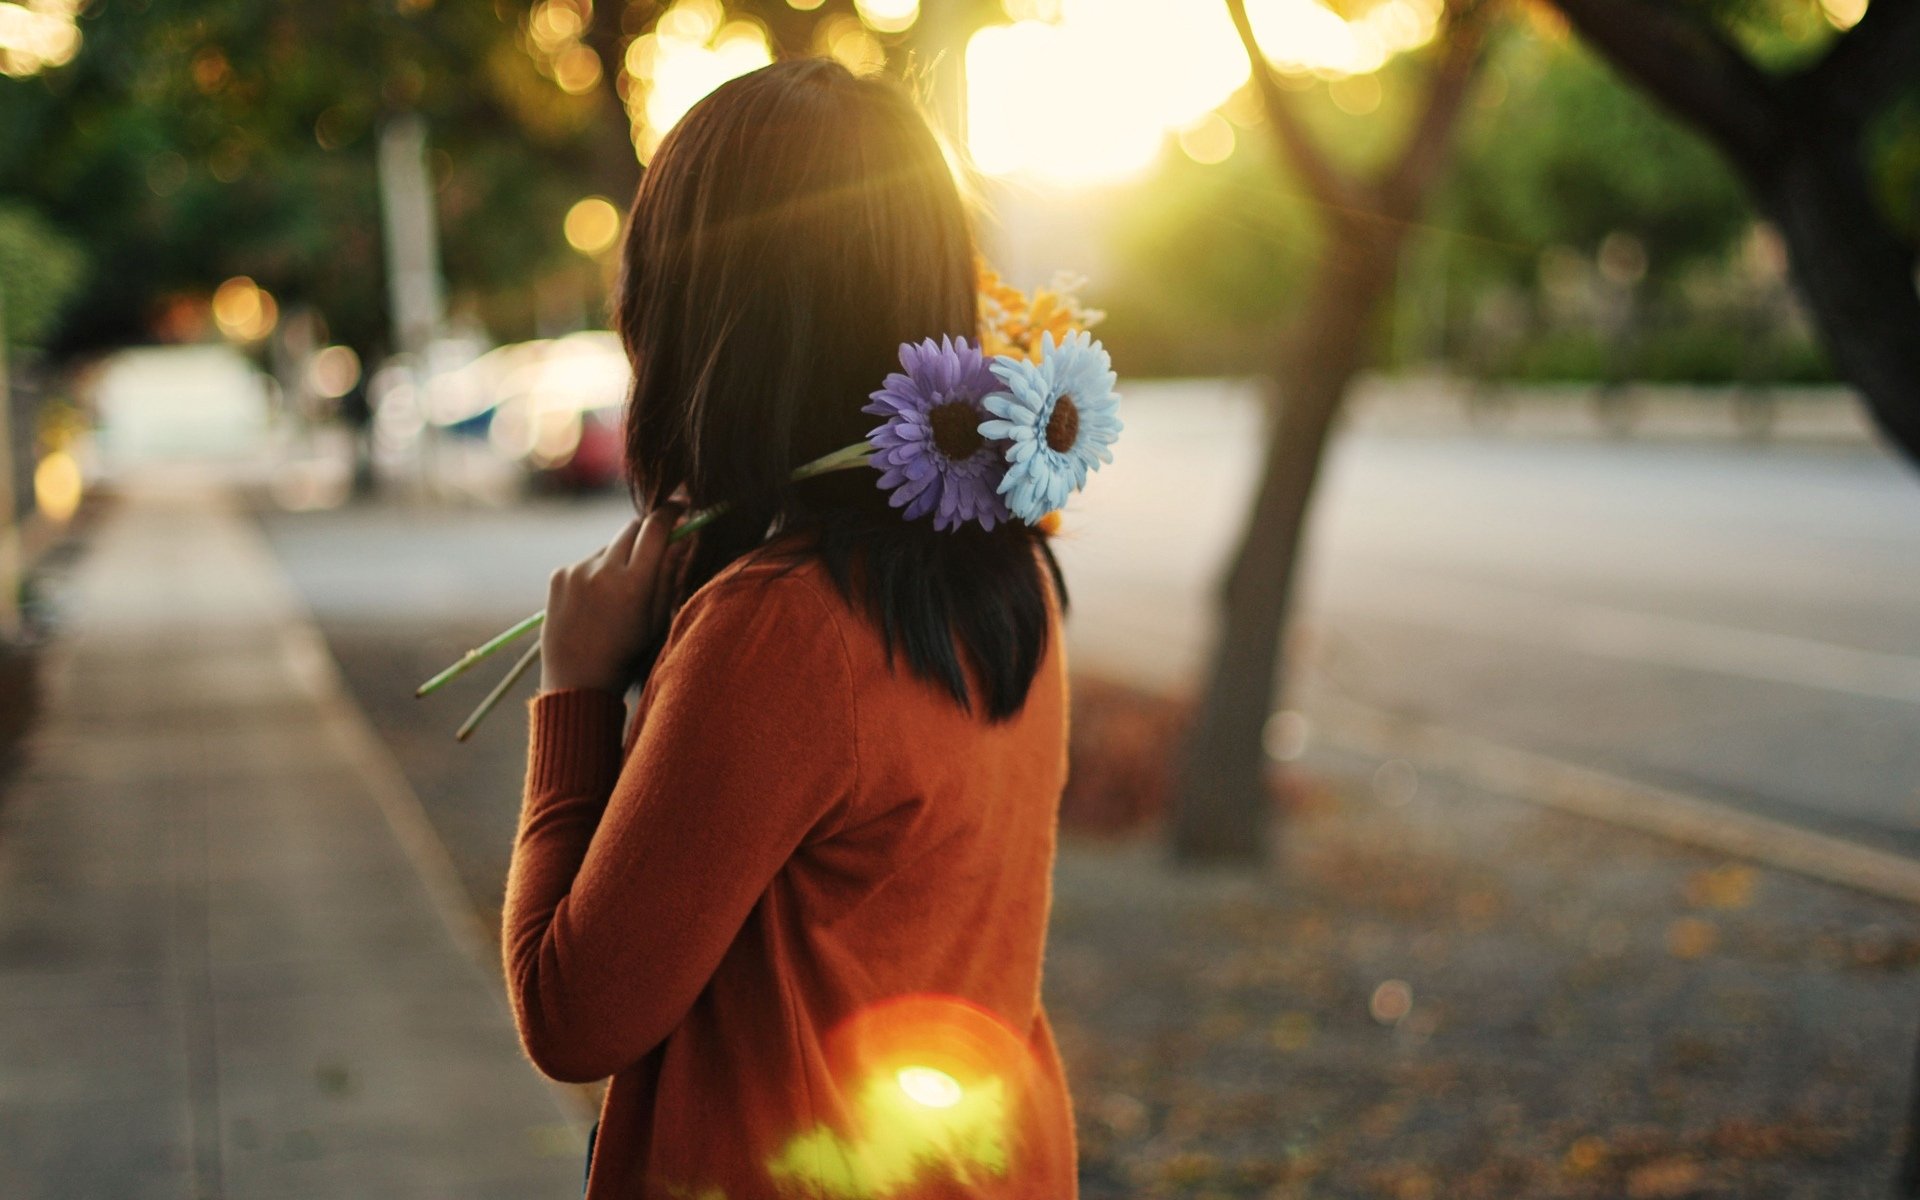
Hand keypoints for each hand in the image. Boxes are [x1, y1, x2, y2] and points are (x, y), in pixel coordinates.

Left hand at [539, 502, 687, 693]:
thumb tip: (684, 538)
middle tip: (658, 542)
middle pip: (633, 527)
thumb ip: (670, 575)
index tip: (681, 507)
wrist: (576, 680)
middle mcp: (604, 571)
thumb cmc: (626, 655)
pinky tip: (595, 602)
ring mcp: (577, 570)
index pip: (657, 528)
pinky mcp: (559, 575)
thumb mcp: (657, 619)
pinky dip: (596, 572)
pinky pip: (587, 562)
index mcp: (634, 584)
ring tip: (618, 595)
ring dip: (620, 557)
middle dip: (648, 530)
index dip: (672, 512)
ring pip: (610, 547)